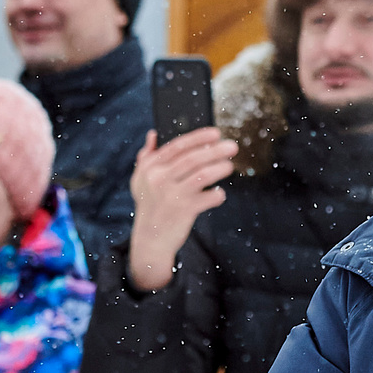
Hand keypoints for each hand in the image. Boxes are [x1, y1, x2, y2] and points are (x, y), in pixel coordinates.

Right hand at [124, 127, 234, 292]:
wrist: (150, 240)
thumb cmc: (149, 206)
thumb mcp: (140, 180)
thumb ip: (146, 156)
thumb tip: (153, 134)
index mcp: (150, 168)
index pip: (177, 146)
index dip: (199, 137)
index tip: (216, 133)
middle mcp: (160, 179)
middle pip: (193, 158)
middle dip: (215, 150)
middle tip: (232, 147)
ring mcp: (172, 195)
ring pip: (203, 175)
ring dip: (220, 169)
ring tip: (229, 167)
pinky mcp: (184, 211)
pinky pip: (208, 198)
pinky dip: (218, 195)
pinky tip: (219, 194)